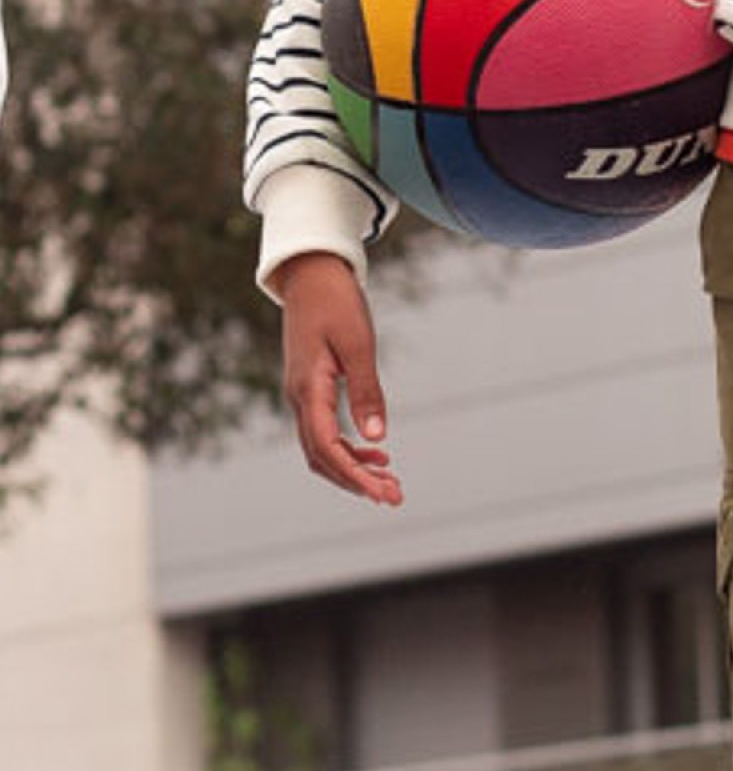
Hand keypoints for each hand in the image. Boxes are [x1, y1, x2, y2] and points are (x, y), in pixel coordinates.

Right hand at [276, 252, 402, 507]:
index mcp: (308, 389)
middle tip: (394, 497)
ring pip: (321, 448)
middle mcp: (299, 398)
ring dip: (352, 469)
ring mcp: (302, 394)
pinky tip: (375, 450)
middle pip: (322, 457)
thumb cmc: (336, 302)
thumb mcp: (358, 343)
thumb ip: (366, 390)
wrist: (312, 273)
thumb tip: (376, 436)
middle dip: (356, 481)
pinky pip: (323, 430)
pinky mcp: (310, 388)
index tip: (383, 493)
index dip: (353, 476)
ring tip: (389, 480)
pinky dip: (347, 447)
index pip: (326, 447)